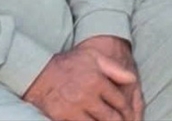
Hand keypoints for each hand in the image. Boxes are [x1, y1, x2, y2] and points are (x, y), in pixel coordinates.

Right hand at [24, 43, 140, 120]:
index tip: (131, 115)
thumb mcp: (94, 57)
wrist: (38, 73)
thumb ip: (115, 69)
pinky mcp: (61, 118)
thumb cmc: (69, 64)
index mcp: (98, 82)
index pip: (120, 101)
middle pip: (110, 117)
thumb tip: (133, 79)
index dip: (128, 111)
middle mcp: (87, 97)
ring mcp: (74, 109)